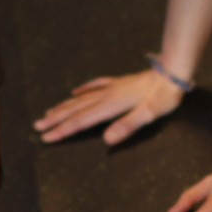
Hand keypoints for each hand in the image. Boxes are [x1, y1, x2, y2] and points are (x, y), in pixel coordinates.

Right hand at [35, 67, 184, 146]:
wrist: (173, 71)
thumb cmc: (164, 95)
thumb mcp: (150, 114)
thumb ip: (128, 126)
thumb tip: (106, 140)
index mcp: (111, 105)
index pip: (81, 121)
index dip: (62, 130)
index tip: (46, 137)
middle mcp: (107, 95)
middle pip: (76, 110)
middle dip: (56, 120)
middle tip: (38, 126)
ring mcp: (112, 88)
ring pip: (81, 98)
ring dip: (64, 107)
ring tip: (48, 113)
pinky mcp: (119, 83)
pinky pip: (94, 86)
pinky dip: (82, 90)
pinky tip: (74, 91)